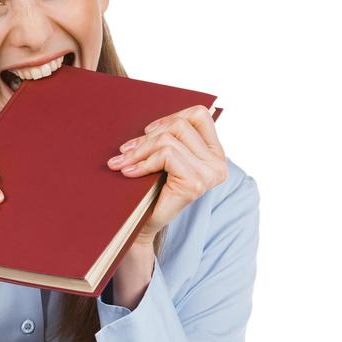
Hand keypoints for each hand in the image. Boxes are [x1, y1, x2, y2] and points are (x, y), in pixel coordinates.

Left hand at [107, 104, 227, 244]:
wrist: (143, 226)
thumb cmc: (152, 191)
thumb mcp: (164, 158)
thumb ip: (168, 138)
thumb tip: (147, 115)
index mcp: (215, 153)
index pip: (199, 115)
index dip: (171, 117)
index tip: (147, 131)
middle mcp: (218, 163)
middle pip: (180, 125)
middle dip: (147, 137)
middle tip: (125, 151)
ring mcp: (209, 174)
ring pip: (169, 140)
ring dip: (140, 150)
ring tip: (122, 162)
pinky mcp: (195, 183)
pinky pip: (165, 156)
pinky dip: (142, 162)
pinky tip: (128, 172)